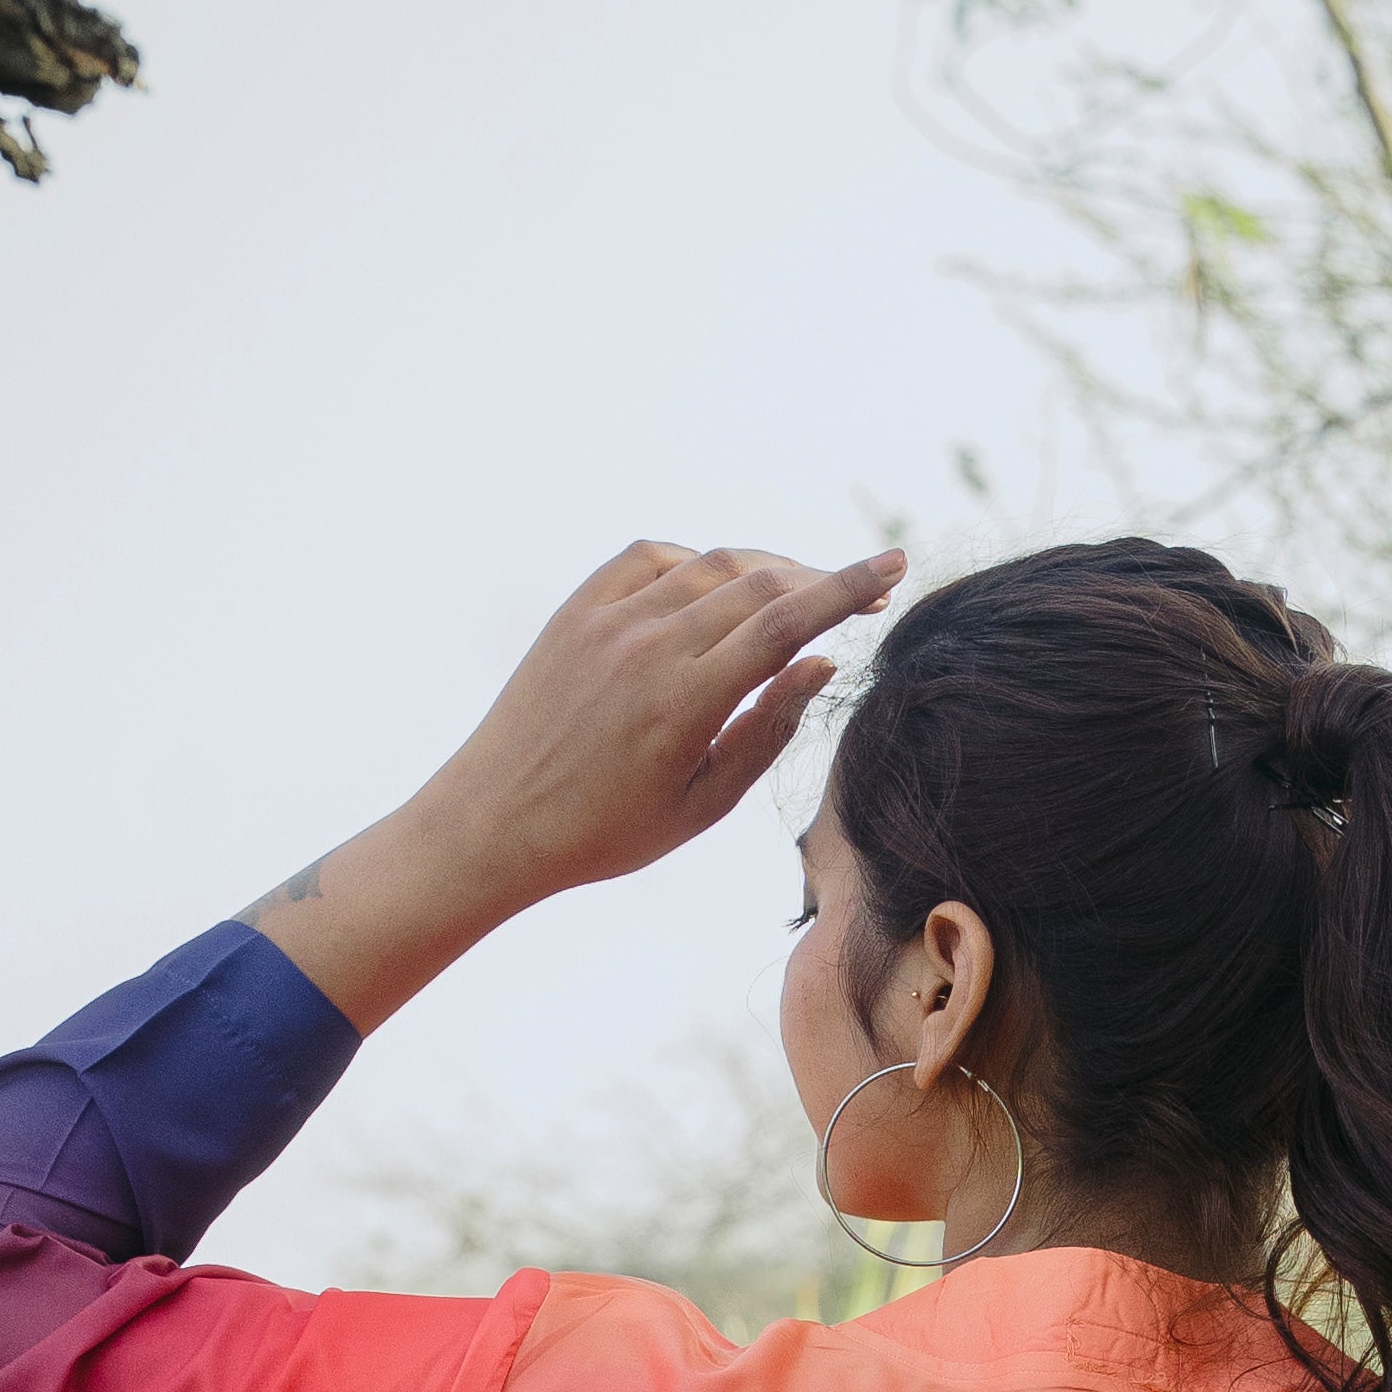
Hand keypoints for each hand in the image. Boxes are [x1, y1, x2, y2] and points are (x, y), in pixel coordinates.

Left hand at [242, 537, 904, 1032]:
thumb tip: (821, 664)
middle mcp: (649, 643)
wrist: (494, 821)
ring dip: (765, 570)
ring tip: (795, 595)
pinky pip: (652, 558)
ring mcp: (608, 618)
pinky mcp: (577, 609)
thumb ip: (767, 729)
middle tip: (860, 594)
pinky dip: (697, 563)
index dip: (850, 586)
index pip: (788, 620)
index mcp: (688, 699)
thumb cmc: (605, 833)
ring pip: (710, 564)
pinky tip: (715, 588)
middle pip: (759, 581)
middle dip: (820, 579)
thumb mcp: (703, 804)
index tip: (897, 564)